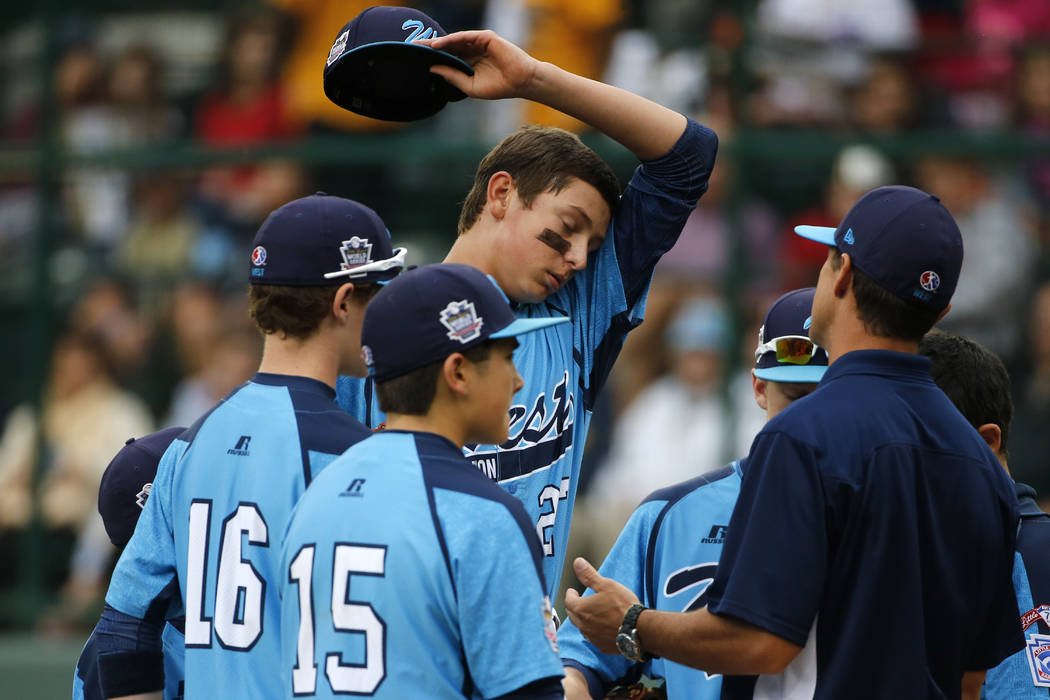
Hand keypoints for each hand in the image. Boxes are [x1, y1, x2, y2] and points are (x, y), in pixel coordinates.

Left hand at [418, 30, 539, 100]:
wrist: (520, 82)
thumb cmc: (499, 87)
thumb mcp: (469, 86)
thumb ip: (452, 76)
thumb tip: (432, 68)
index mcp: (468, 62)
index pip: (446, 57)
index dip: (432, 58)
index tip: (415, 59)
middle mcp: (471, 50)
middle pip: (447, 46)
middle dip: (430, 46)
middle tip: (412, 47)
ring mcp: (478, 43)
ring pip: (453, 40)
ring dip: (437, 42)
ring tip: (421, 46)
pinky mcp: (485, 37)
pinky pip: (464, 36)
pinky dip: (450, 39)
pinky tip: (438, 45)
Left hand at [563, 557, 639, 654]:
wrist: (639, 630)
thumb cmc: (623, 606)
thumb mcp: (606, 585)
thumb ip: (589, 575)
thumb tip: (577, 562)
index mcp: (581, 609)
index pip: (568, 601)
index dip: (570, 594)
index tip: (573, 591)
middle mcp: (583, 626)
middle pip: (573, 615)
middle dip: (574, 607)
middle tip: (579, 601)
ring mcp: (592, 638)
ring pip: (582, 627)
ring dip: (584, 620)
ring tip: (591, 614)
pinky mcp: (602, 646)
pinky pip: (594, 638)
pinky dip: (595, 631)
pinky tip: (602, 627)